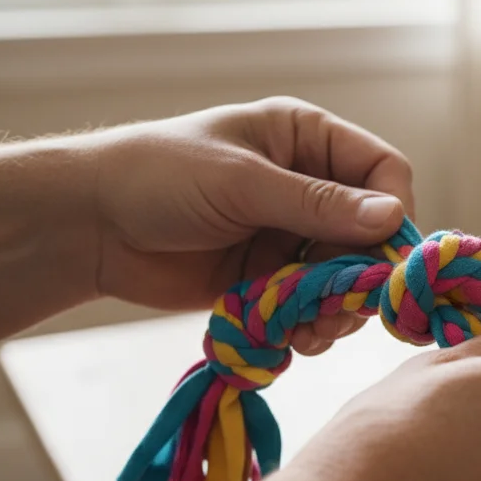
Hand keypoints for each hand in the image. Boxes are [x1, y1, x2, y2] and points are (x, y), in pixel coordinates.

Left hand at [89, 96, 413, 354]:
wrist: (88, 226)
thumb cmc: (158, 177)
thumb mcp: (242, 183)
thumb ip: (318, 205)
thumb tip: (393, 218)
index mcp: (306, 140)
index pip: (383, 171)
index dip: (392, 212)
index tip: (382, 256)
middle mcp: (307, 185)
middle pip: (372, 233)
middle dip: (363, 275)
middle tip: (345, 309)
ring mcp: (290, 235)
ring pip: (346, 276)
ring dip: (339, 308)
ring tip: (314, 332)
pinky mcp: (270, 278)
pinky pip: (312, 305)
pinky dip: (311, 325)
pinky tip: (295, 340)